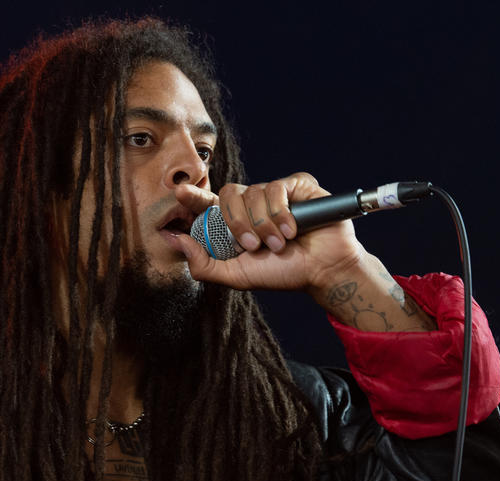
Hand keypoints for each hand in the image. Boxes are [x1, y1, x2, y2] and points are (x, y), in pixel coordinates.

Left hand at [168, 172, 365, 291]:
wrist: (321, 271)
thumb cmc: (281, 273)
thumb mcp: (237, 276)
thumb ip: (204, 265)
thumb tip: (177, 242)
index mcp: (234, 222)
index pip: (208, 203)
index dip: (193, 196)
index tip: (180, 193)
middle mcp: (252, 204)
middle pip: (229, 194)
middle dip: (237, 223)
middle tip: (253, 246)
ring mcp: (274, 193)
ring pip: (253, 193)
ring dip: (263, 224)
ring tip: (278, 243)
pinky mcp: (296, 186)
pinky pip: (276, 188)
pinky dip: (280, 213)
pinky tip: (292, 230)